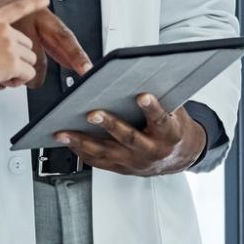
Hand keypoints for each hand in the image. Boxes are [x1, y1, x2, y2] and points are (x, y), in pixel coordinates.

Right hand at [0, 0, 93, 87]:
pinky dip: (20, 80)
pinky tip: (6, 80)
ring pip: (30, 60)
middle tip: (3, 69)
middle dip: (18, 58)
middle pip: (26, 44)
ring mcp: (9, 44)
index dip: (33, 3)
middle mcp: (3, 28)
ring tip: (1, 75)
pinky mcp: (12, 61)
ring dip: (19, 71)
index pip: (16, 7)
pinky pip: (29, 74)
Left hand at [55, 93, 206, 177]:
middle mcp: (152, 150)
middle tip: (92, 114)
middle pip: (129, 138)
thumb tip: (139, 74)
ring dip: (83, 142)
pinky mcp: (123, 169)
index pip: (161, 120)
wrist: (180, 156)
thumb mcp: (176, 109)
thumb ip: (161, 96)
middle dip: (110, 125)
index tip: (143, 96)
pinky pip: (99, 162)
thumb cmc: (174, 127)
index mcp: (169, 133)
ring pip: (107, 152)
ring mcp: (135, 162)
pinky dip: (82, 152)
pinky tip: (69, 141)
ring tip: (64, 132)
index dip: (152, 109)